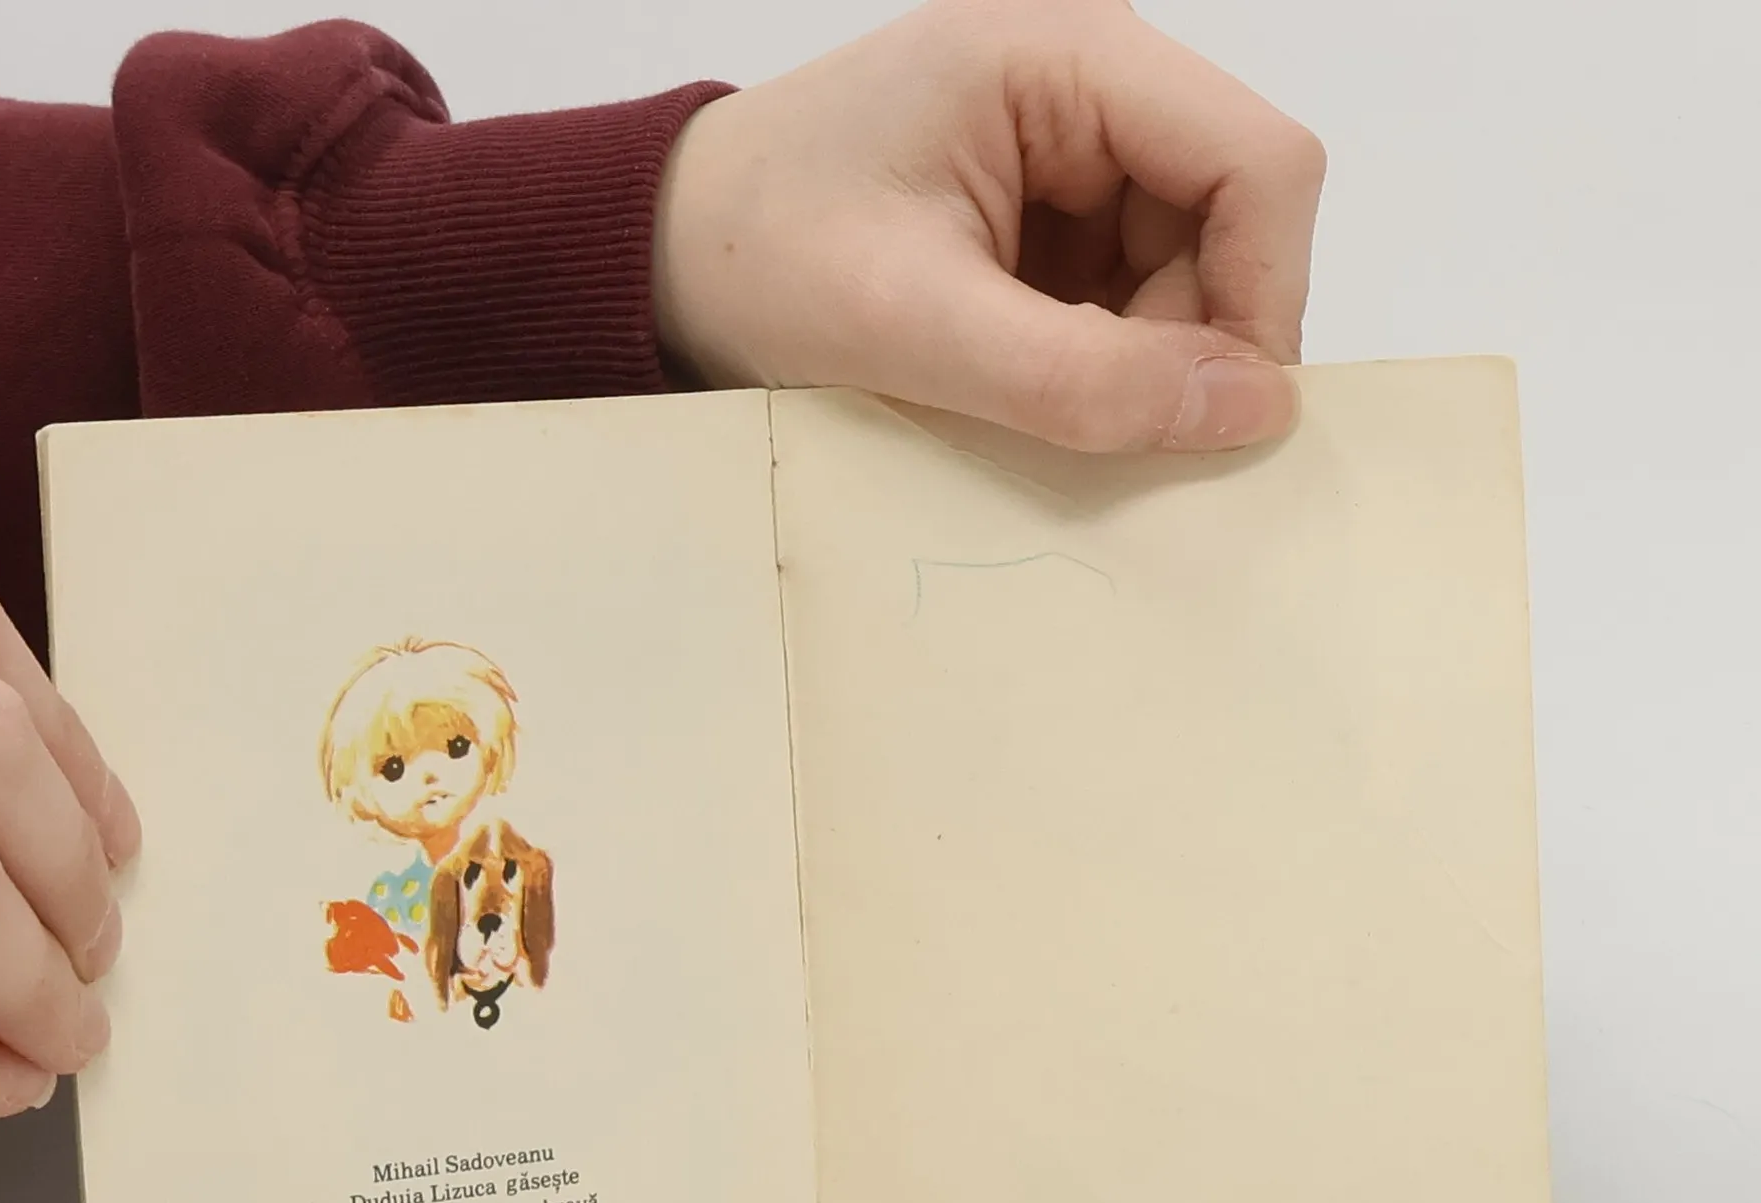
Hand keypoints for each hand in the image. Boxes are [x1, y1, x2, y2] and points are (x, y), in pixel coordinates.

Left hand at [655, 0, 1323, 452]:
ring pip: (1189, 273)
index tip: (1211, 416)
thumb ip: (1084, 375)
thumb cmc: (756, 258)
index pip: (1258, 163)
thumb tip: (1251, 409)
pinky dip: (1099, 365)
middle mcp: (1087, 87)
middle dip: (1189, 341)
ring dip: (1139, 362)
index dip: (1261, 296)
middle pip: (1232, 223)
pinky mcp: (1044, 219)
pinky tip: (1021, 390)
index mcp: (1067, 56)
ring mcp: (1069, 154)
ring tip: (1028, 403)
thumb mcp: (915, 325)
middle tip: (1094, 426)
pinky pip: (1128, 300)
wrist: (660, 260)